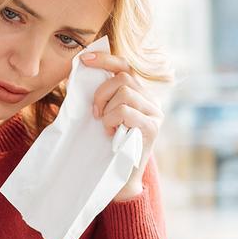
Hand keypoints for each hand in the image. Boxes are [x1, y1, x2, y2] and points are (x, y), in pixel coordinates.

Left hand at [81, 50, 161, 200]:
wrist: (121, 179)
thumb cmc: (109, 147)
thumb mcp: (105, 117)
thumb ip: (103, 97)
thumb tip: (82, 71)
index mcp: (141, 95)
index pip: (125, 67)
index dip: (105, 59)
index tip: (84, 59)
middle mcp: (152, 101)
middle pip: (123, 78)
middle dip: (101, 94)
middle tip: (95, 114)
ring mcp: (155, 114)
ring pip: (124, 94)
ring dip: (106, 111)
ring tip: (106, 127)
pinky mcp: (152, 128)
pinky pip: (125, 112)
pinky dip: (111, 121)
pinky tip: (112, 135)